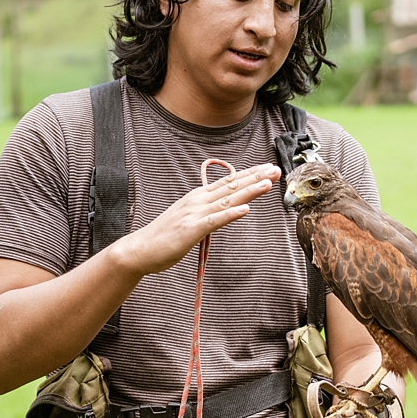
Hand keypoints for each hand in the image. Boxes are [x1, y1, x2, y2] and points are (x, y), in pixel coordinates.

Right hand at [122, 164, 280, 276]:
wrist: (140, 249)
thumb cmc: (164, 236)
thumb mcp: (189, 218)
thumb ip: (206, 212)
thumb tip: (223, 209)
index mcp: (198, 197)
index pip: (228, 182)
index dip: (249, 174)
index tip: (267, 168)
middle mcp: (197, 201)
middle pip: (232, 186)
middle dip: (256, 177)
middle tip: (276, 170)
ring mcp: (194, 214)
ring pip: (227, 200)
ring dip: (249, 191)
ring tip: (267, 183)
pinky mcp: (191, 230)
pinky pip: (214, 220)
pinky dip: (231, 214)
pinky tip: (245, 210)